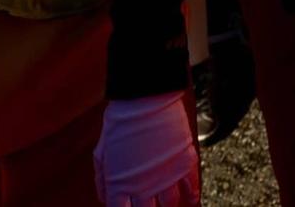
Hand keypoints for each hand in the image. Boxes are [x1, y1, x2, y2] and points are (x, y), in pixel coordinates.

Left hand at [93, 92, 199, 206]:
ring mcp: (166, 176)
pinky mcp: (184, 163)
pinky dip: (192, 197)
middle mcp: (143, 186)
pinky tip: (191, 200)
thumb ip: (103, 179)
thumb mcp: (102, 151)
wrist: (145, 98)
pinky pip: (191, 188)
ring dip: (168, 206)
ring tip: (168, 205)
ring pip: (170, 204)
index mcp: (120, 185)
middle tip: (149, 205)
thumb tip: (105, 197)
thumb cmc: (121, 121)